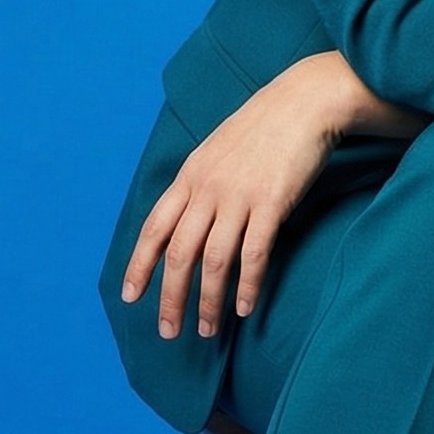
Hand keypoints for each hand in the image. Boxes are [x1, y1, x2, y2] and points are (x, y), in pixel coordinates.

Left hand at [116, 51, 372, 339]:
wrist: (303, 101)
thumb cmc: (264, 126)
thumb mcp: (218, 150)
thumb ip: (201, 183)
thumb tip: (190, 220)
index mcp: (190, 175)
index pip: (154, 228)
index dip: (140, 265)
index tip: (130, 297)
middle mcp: (208, 188)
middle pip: (179, 254)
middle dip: (170, 297)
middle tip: (169, 331)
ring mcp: (239, 196)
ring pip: (214, 261)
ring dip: (208, 301)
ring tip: (207, 329)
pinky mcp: (272, 203)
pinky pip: (254, 254)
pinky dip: (248, 285)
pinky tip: (246, 307)